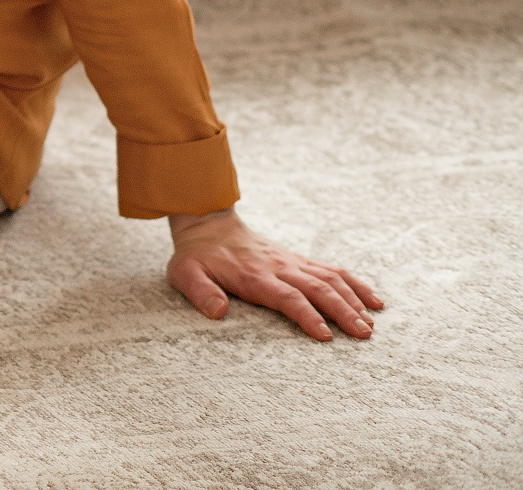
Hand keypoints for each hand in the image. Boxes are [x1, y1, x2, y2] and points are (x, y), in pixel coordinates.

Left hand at [166, 208, 382, 341]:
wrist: (207, 224)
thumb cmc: (197, 256)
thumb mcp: (185, 273)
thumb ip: (200, 292)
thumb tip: (218, 311)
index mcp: (255, 275)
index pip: (287, 297)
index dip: (307, 315)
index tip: (326, 335)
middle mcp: (280, 267)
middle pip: (318, 289)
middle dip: (343, 312)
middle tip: (363, 335)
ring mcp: (293, 262)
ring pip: (331, 279)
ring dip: (354, 300)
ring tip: (372, 325)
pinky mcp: (299, 260)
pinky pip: (333, 270)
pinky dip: (356, 284)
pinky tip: (375, 301)